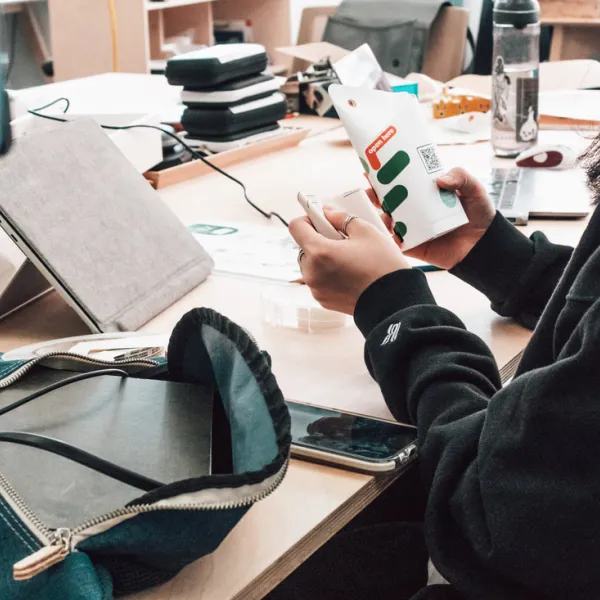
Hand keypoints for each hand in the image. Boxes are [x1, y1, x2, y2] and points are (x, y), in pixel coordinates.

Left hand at [290, 208, 409, 314]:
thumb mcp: (367, 231)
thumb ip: (342, 218)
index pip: (296, 227)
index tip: (320, 219)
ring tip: (347, 258)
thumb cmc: (383, 267)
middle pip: (303, 247)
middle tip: (341, 240)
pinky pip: (319, 280)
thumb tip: (328, 213)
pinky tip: (349, 272)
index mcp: (319, 252)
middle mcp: (312, 272)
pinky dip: (327, 274)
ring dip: (322, 258)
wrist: (394, 302)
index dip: (307, 219)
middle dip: (318, 240)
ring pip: (310, 264)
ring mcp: (316, 289)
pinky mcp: (323, 300)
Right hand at [368, 167, 494, 269]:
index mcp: (425, 194)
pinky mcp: (414, 246)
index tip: (373, 169)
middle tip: (369, 191)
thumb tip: (440, 179)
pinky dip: (390, 239)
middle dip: (374, 196)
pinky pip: (397, 243)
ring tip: (384, 215)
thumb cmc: (479, 215)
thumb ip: (461, 177)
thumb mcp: (474, 189)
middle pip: (389, 201)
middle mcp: (415, 210)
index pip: (402, 182)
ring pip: (389, 221)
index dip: (386, 176)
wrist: (484, 246)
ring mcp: (413, 228)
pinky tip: (389, 233)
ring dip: (381, 217)